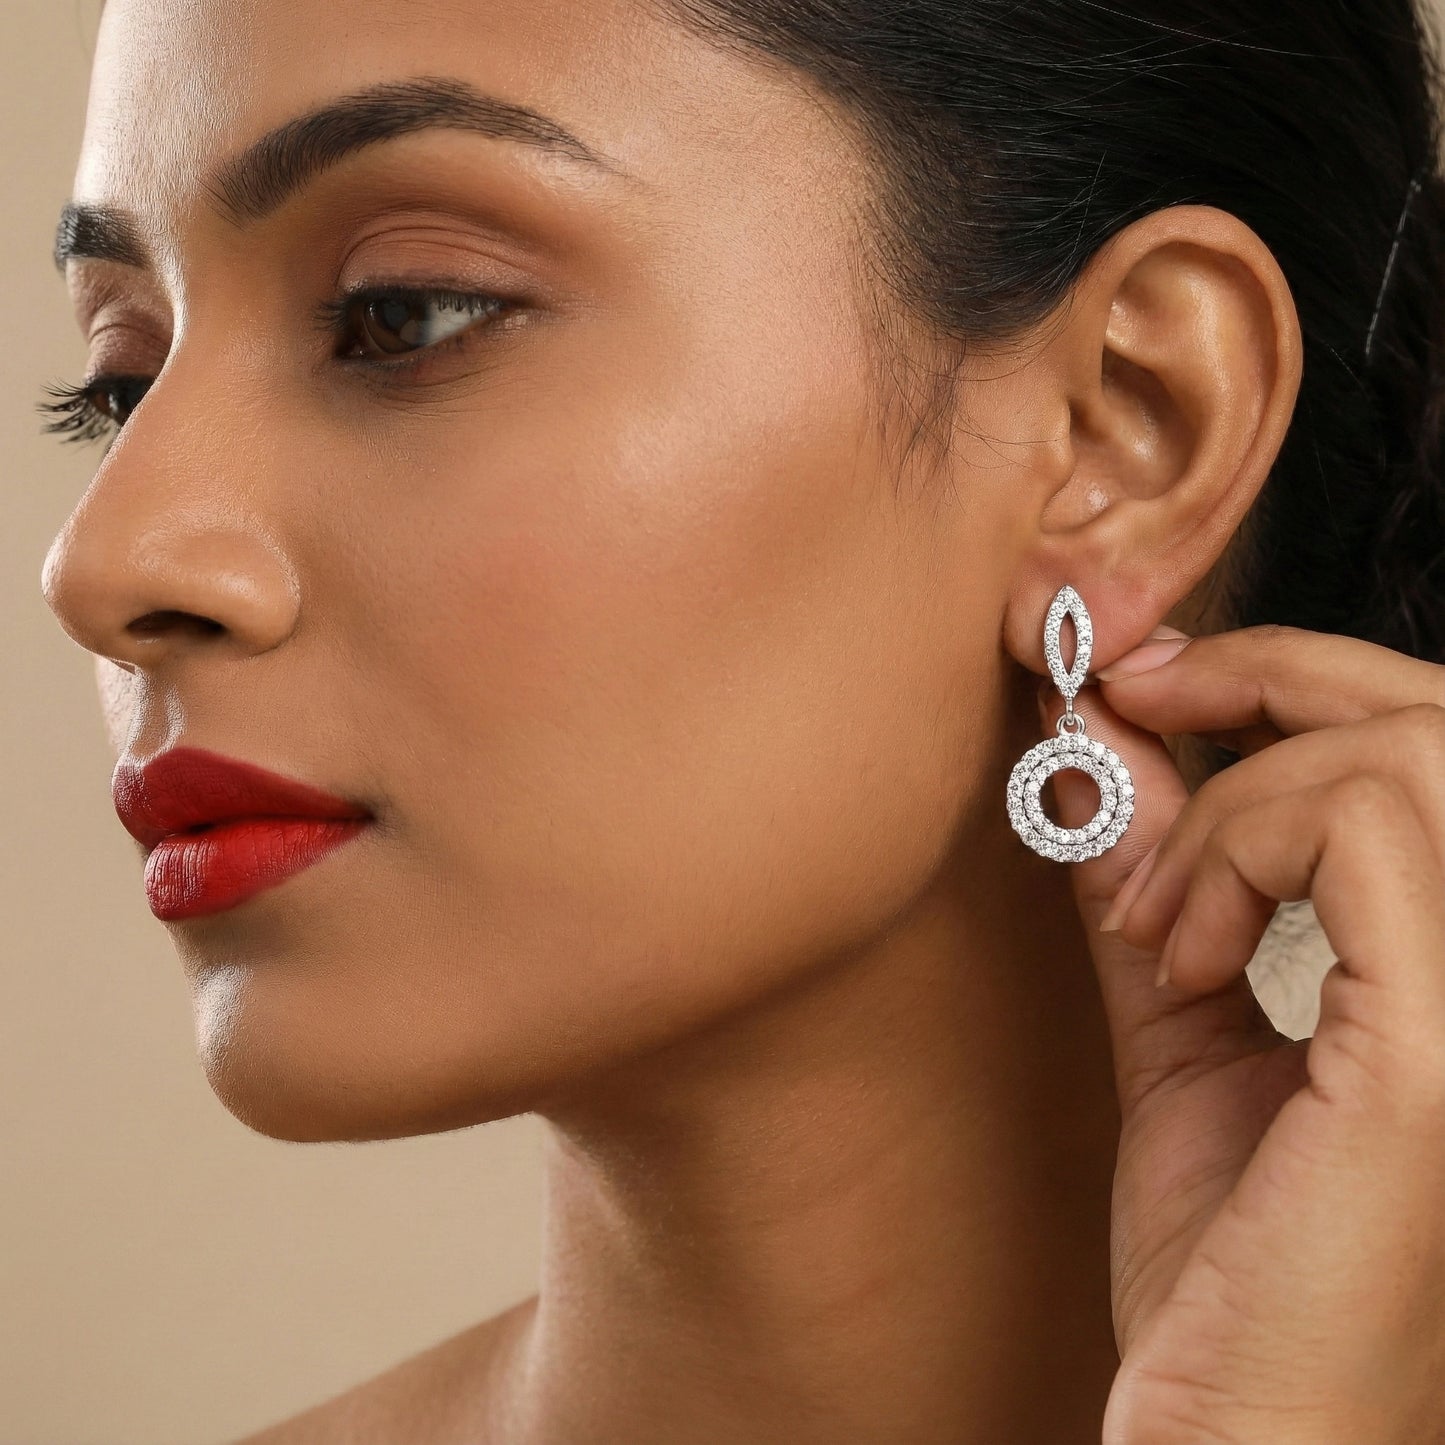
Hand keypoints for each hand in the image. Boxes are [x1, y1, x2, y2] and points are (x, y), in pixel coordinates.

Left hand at [1039, 623, 1444, 1444]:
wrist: (1245, 1440)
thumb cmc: (1232, 1268)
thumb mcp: (1184, 1031)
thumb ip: (1163, 888)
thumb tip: (1104, 749)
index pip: (1428, 743)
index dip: (1286, 673)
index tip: (1141, 683)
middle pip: (1437, 714)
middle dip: (1260, 669)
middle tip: (1126, 694)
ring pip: (1403, 752)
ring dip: (1238, 797)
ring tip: (1158, 915)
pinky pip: (1368, 830)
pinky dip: (1241, 853)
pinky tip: (1180, 954)